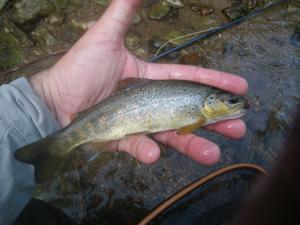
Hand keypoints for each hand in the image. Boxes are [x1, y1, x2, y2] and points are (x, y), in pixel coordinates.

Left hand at [30, 0, 247, 164]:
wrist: (54, 100)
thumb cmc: (79, 69)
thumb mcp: (105, 36)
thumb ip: (124, 11)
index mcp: (151, 79)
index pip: (188, 79)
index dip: (214, 82)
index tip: (239, 87)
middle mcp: (151, 102)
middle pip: (189, 113)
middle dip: (215, 121)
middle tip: (239, 128)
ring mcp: (139, 123)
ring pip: (172, 136)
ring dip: (194, 145)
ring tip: (214, 153)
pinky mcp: (124, 140)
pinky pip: (140, 146)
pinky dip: (147, 150)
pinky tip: (153, 153)